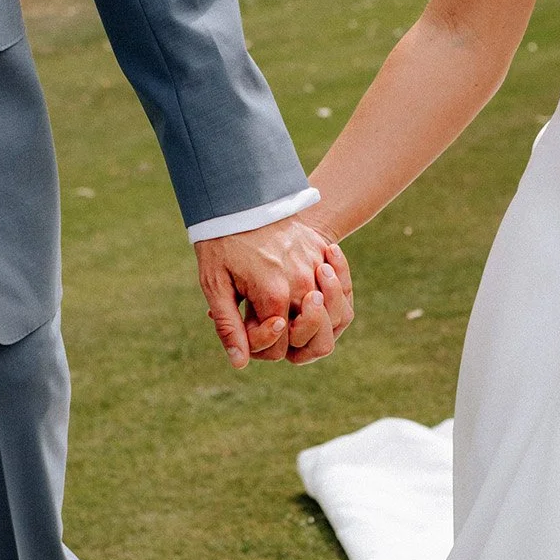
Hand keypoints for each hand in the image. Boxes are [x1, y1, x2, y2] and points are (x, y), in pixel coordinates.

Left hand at [195, 216, 354, 367]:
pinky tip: (317, 287)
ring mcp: (316, 266)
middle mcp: (302, 283)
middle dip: (294, 336)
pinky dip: (336, 294)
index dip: (264, 343)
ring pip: (337, 313)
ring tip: (300, 307)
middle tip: (276, 320)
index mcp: (273, 296)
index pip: (282, 344)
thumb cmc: (222, 243)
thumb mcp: (215, 285)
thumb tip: (239, 362)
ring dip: (322, 318)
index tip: (249, 321)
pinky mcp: (322, 252)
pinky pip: (343, 285)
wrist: (241, 197)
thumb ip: (229, 326)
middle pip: (316, 335)